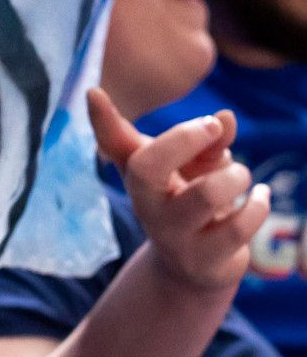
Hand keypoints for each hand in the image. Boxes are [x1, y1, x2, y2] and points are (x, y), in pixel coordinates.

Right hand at [91, 88, 268, 291]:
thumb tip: (226, 117)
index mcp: (137, 177)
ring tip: (241, 175)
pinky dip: (258, 205)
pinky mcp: (204, 262)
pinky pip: (237, 228)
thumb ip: (206, 140)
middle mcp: (145, 206)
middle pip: (147, 167)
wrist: (192, 264)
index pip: (113, 145)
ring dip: (234, 175)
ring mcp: (172, 237)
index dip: (101, 120)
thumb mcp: (192, 166)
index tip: (95, 92)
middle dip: (187, 138)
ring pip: (204, 196)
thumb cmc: (187, 200)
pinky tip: (262, 197)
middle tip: (214, 128)